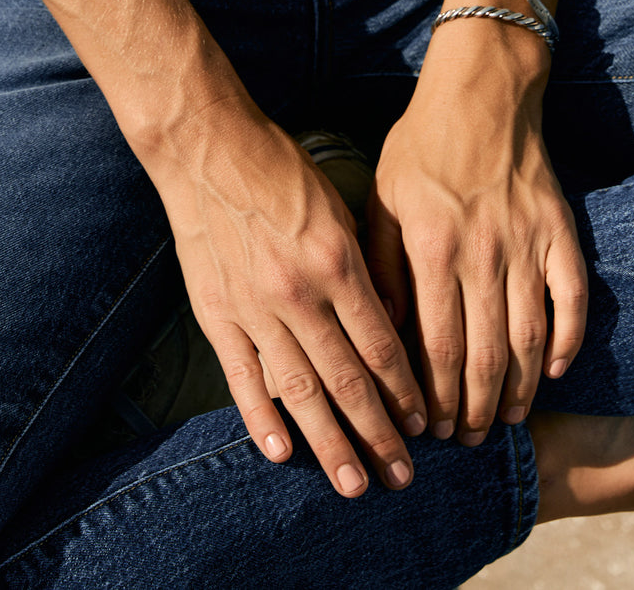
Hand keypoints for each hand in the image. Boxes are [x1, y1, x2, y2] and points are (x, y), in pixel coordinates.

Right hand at [147, 108, 427, 495]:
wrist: (209, 149)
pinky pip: (242, 377)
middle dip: (379, 434)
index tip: (424, 424)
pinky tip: (282, 453)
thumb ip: (364, 268)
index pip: (381, 346)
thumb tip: (390, 325)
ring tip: (353, 485)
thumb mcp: (339, 209)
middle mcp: (299, 292)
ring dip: (330, 443)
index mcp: (338, 263)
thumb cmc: (282, 171)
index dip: (405, 392)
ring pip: (299, 391)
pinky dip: (261, 419)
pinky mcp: (216, 312)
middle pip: (347, 380)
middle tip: (403, 478)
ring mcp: (254, 307)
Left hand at [366, 24, 587, 443]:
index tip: (431, 428)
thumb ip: (381, 267)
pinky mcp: (561, 230)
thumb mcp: (382, 199)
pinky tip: (552, 371)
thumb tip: (382, 334)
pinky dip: (566, 341)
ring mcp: (527, 242)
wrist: (483, 92)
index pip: (437, 344)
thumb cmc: (421, 146)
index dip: (436, 395)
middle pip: (485, 353)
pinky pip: (571, 299)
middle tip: (468, 438)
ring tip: (506, 418)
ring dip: (518, 388)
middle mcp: (483, 251)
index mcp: (432, 245)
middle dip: (475, 406)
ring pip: (528, 337)